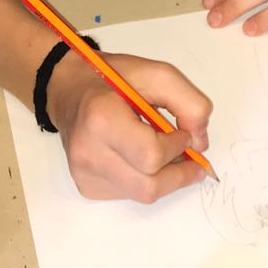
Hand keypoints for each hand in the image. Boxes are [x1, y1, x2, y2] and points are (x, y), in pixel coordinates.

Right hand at [46, 50, 212, 202]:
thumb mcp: (156, 74)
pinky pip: (128, 193)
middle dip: (179, 174)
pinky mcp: (86, 185)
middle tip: (194, 159)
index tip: (182, 132)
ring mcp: (84, 173)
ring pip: (141, 194)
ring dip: (165, 178)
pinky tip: (141, 158)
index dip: (177, 147)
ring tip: (169, 155)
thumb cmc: (111, 78)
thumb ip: (189, 102)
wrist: (67, 88)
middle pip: (148, 186)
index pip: (151, 155)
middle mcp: (87, 152)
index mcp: (101, 119)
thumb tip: (200, 143)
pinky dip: (145, 179)